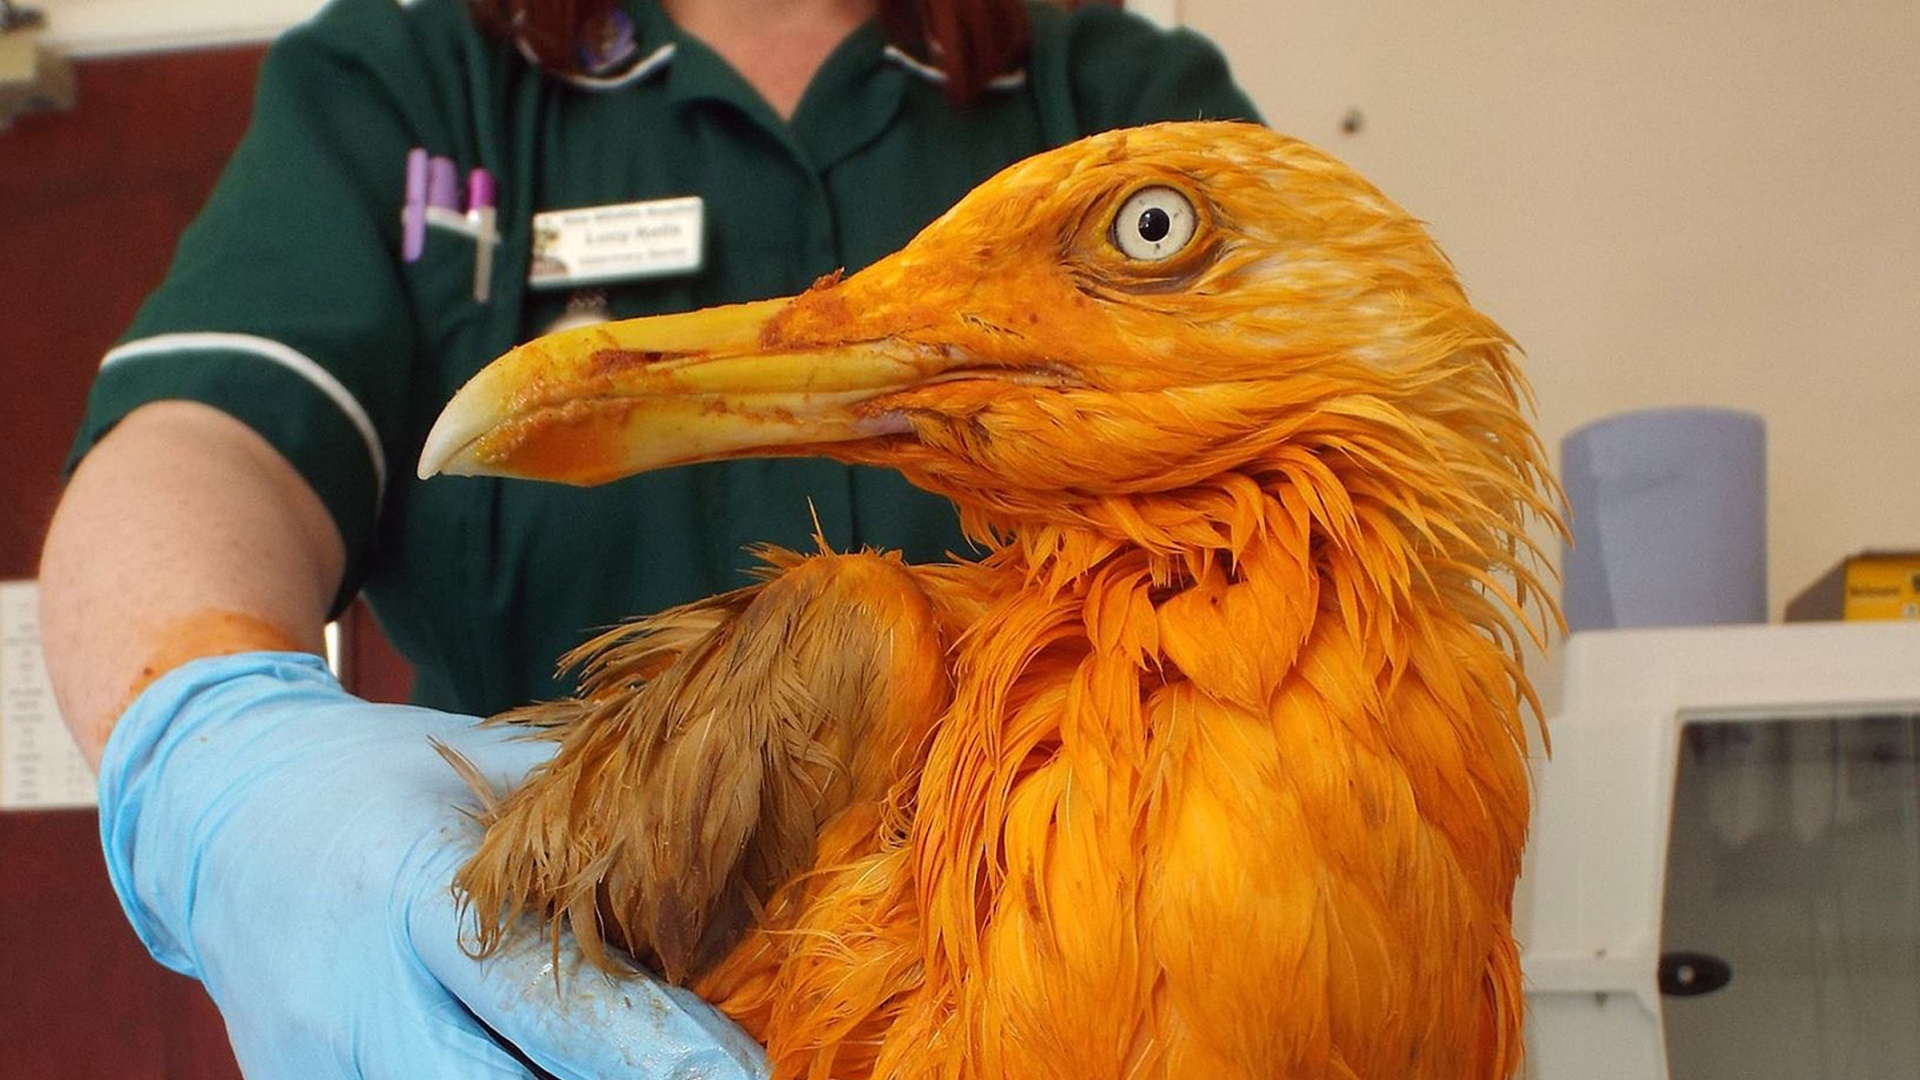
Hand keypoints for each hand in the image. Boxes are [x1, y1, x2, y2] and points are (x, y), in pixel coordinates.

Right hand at [97, 651, 768, 1078]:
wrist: (214, 801)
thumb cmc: (380, 777)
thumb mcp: (480, 770)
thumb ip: (585, 822)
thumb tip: (719, 861)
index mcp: (408, 887)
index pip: (543, 994)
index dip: (648, 1048)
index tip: (737, 1073)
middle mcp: (354, 994)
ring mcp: (314, 1062)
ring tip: (631, 1067)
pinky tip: (537, 1065)